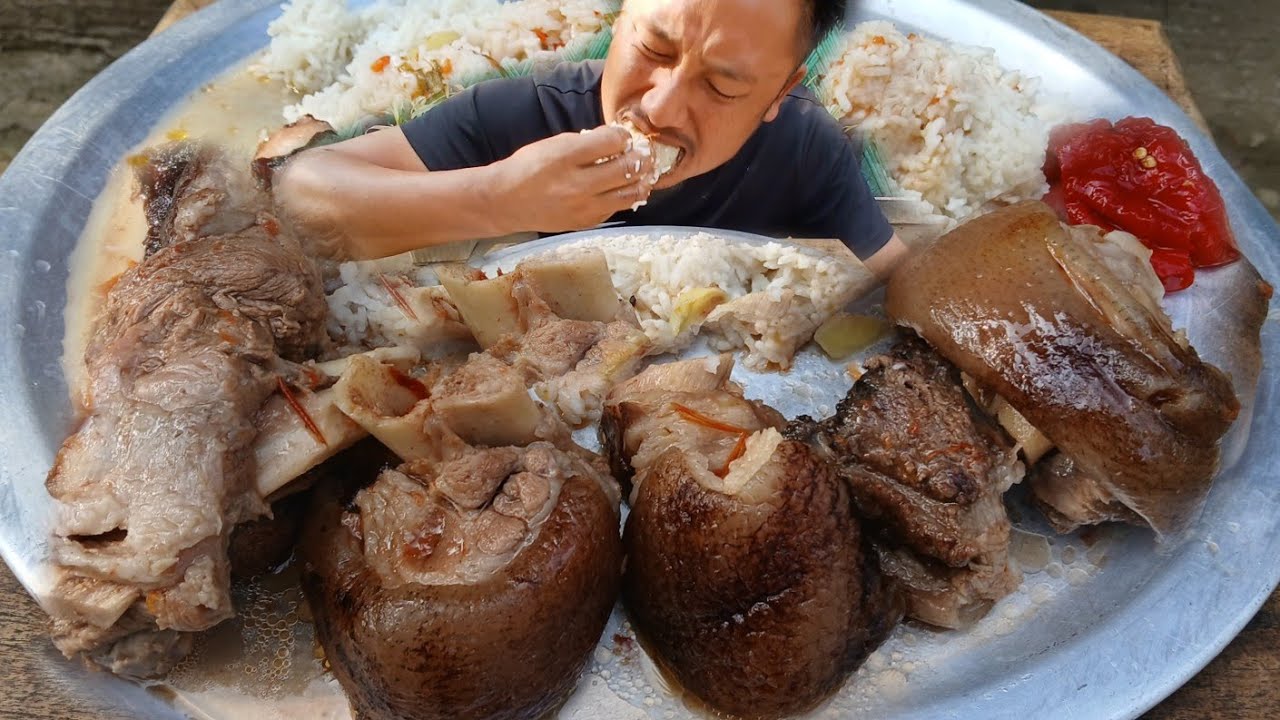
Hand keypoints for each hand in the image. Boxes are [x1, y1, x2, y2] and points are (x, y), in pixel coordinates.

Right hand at [492, 126, 655, 232]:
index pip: (612, 141)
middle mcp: (577, 184)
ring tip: (643, 173)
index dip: (623, 136)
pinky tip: (624, 189)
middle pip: (627, 168)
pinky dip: (624, 197)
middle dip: (641, 158)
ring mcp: (583, 207)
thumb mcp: (554, 144)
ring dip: (641, 181)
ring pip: (629, 194)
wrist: (506, 201)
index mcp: (567, 156)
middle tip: (644, 154)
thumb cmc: (529, 167)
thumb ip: (586, 142)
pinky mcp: (585, 222)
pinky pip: (616, 208)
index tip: (623, 136)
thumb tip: (617, 139)